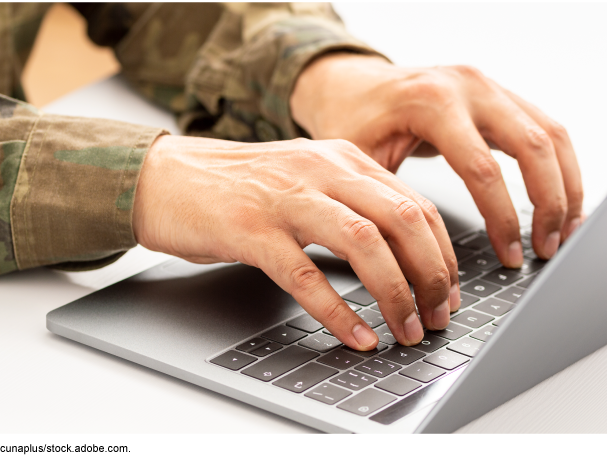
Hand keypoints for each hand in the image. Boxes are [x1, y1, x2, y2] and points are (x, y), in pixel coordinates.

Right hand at [133, 135, 461, 348]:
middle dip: (431, 276)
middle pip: (401, 221)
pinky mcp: (250, 229)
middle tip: (437, 316)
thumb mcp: (304, 177)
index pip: (414, 204)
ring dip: (395, 294)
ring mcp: (285, 199)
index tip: (448, 290)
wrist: (167, 176)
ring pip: (364, 244)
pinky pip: (306, 275)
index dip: (442, 253)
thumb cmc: (237, 184)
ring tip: (406, 330)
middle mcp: (320, 170)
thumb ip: (349, 200)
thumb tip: (400, 251)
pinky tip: (356, 335)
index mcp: (340, 158)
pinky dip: (338, 311)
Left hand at [291, 54, 584, 266]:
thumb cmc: (353, 118)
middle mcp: (467, 86)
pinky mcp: (497, 95)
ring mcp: (487, 86)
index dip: (501, 218)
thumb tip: (405, 258)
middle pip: (532, 146)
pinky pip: (544, 128)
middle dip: (548, 203)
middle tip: (546, 247)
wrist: (356, 84)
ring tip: (563, 229)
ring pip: (550, 134)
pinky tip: (559, 198)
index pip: (481, 168)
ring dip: (564, 185)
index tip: (510, 254)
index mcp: (431, 102)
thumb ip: (384, 197)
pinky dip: (558, 166)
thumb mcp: (356, 158)